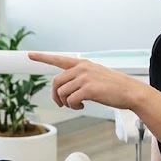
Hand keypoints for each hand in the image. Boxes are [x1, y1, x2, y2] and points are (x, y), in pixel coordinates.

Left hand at [28, 52, 145, 110]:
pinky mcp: (88, 89)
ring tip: (77, 104)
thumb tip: (66, 89)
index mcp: (82, 64)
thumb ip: (80, 77)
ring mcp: (84, 78)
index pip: (59, 59)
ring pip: (62, 92)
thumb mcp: (95, 75)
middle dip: (56, 96)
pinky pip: (70, 100)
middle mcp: (81, 68)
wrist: (130, 91)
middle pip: (56, 82)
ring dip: (67, 103)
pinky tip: (82, 105)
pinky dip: (73, 106)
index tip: (30, 54)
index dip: (43, 57)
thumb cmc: (114, 87)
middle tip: (62, 104)